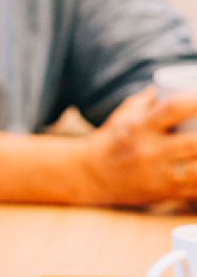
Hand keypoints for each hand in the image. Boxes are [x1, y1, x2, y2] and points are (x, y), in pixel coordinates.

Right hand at [83, 87, 196, 204]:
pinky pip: (196, 191)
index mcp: (139, 128)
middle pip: (195, 143)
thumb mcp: (124, 116)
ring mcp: (158, 175)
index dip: (195, 101)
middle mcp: (149, 151)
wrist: (90, 176)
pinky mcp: (165, 193)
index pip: (173, 108)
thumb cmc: (111, 140)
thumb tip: (170, 83)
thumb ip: (148, 100)